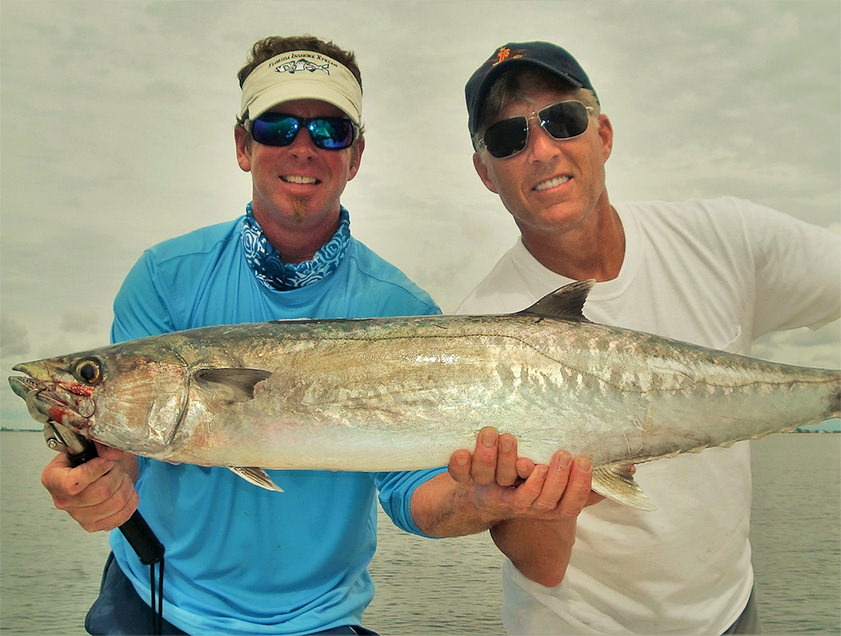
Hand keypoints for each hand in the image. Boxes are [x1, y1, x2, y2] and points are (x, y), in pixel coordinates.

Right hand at [40, 444, 138, 531]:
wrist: (102, 471)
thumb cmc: (93, 458)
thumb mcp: (94, 443)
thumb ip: (102, 443)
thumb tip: (112, 453)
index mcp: (53, 478)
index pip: (72, 483)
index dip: (95, 470)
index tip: (105, 461)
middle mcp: (62, 500)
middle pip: (101, 493)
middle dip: (116, 474)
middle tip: (115, 467)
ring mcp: (78, 516)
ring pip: (114, 503)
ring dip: (126, 486)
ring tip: (121, 477)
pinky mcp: (94, 525)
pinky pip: (121, 516)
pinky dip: (131, 501)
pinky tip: (126, 490)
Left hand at [447, 426, 599, 522]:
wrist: (480, 498)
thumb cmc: (527, 483)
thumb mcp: (556, 482)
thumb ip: (583, 476)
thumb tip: (628, 464)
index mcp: (545, 505)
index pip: (568, 506)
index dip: (577, 486)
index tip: (583, 460)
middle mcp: (521, 504)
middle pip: (540, 500)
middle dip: (553, 478)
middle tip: (562, 454)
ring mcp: (496, 495)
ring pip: (500, 482)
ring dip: (505, 460)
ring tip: (509, 437)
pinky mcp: (470, 484)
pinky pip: (462, 478)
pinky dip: (461, 464)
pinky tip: (462, 450)